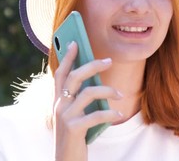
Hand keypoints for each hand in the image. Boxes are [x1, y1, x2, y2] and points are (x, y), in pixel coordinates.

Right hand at [53, 42, 122, 160]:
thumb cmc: (74, 136)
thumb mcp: (73, 115)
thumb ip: (78, 99)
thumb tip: (95, 80)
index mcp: (58, 101)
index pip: (60, 73)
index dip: (67, 57)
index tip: (76, 42)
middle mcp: (58, 106)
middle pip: (73, 77)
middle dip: (92, 65)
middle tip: (109, 61)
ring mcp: (65, 117)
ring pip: (87, 93)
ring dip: (107, 91)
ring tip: (120, 95)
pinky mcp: (73, 129)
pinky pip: (95, 115)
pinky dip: (110, 114)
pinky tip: (119, 115)